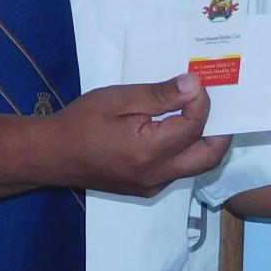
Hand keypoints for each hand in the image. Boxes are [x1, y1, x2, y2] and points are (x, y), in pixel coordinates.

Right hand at [41, 74, 229, 196]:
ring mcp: (152, 185)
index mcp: (150, 151)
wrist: (50, 155)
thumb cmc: (80, 122)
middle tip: (217, 104)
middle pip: (210, 156)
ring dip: (204, 141)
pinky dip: (186, 151)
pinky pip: (178, 171)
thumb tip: (194, 85)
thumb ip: (160, 94)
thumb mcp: (119, 99)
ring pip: (196, 166)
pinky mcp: (146, 188)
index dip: (202, 101)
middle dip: (220, 129)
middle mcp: (157, 174)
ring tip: (199, 114)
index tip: (196, 82)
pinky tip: (176, 130)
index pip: (195, 125)